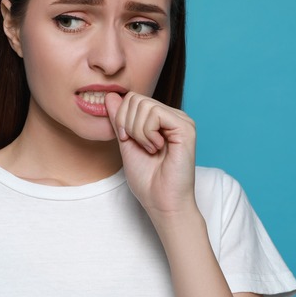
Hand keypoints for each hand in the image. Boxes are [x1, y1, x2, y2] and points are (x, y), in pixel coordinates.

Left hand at [104, 92, 197, 218]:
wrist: (161, 201)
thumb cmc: (147, 179)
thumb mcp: (125, 143)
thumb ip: (119, 119)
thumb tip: (110, 95)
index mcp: (160, 119)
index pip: (131, 99)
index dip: (120, 118)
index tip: (126, 140)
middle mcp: (173, 116)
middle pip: (135, 99)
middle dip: (127, 124)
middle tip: (138, 145)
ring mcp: (181, 120)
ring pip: (143, 105)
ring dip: (138, 132)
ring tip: (150, 149)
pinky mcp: (185, 128)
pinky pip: (155, 114)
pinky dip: (147, 133)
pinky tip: (157, 148)